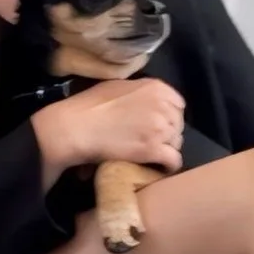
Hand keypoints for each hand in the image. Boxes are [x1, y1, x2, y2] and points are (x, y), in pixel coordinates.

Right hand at [29, 78, 184, 178]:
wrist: (75, 126)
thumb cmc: (90, 105)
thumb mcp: (119, 86)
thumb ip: (141, 91)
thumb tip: (148, 101)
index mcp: (156, 87)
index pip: (178, 104)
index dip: (169, 116)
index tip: (158, 124)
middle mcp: (163, 105)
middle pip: (178, 124)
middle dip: (168, 133)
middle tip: (152, 141)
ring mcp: (160, 128)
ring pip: (177, 143)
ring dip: (167, 149)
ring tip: (151, 155)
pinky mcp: (154, 150)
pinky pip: (174, 161)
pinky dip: (167, 166)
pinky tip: (157, 167)